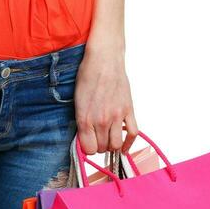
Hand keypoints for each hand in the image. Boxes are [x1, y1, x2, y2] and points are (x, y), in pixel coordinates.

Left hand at [74, 42, 137, 156]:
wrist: (104, 59)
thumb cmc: (87, 75)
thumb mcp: (77, 99)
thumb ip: (81, 120)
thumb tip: (84, 136)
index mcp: (85, 118)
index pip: (88, 149)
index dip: (88, 147)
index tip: (87, 141)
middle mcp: (101, 120)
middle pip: (102, 148)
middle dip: (99, 145)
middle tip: (97, 137)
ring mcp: (116, 115)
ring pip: (116, 145)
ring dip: (112, 145)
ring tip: (108, 138)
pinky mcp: (128, 110)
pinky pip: (133, 133)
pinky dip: (130, 143)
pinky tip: (125, 147)